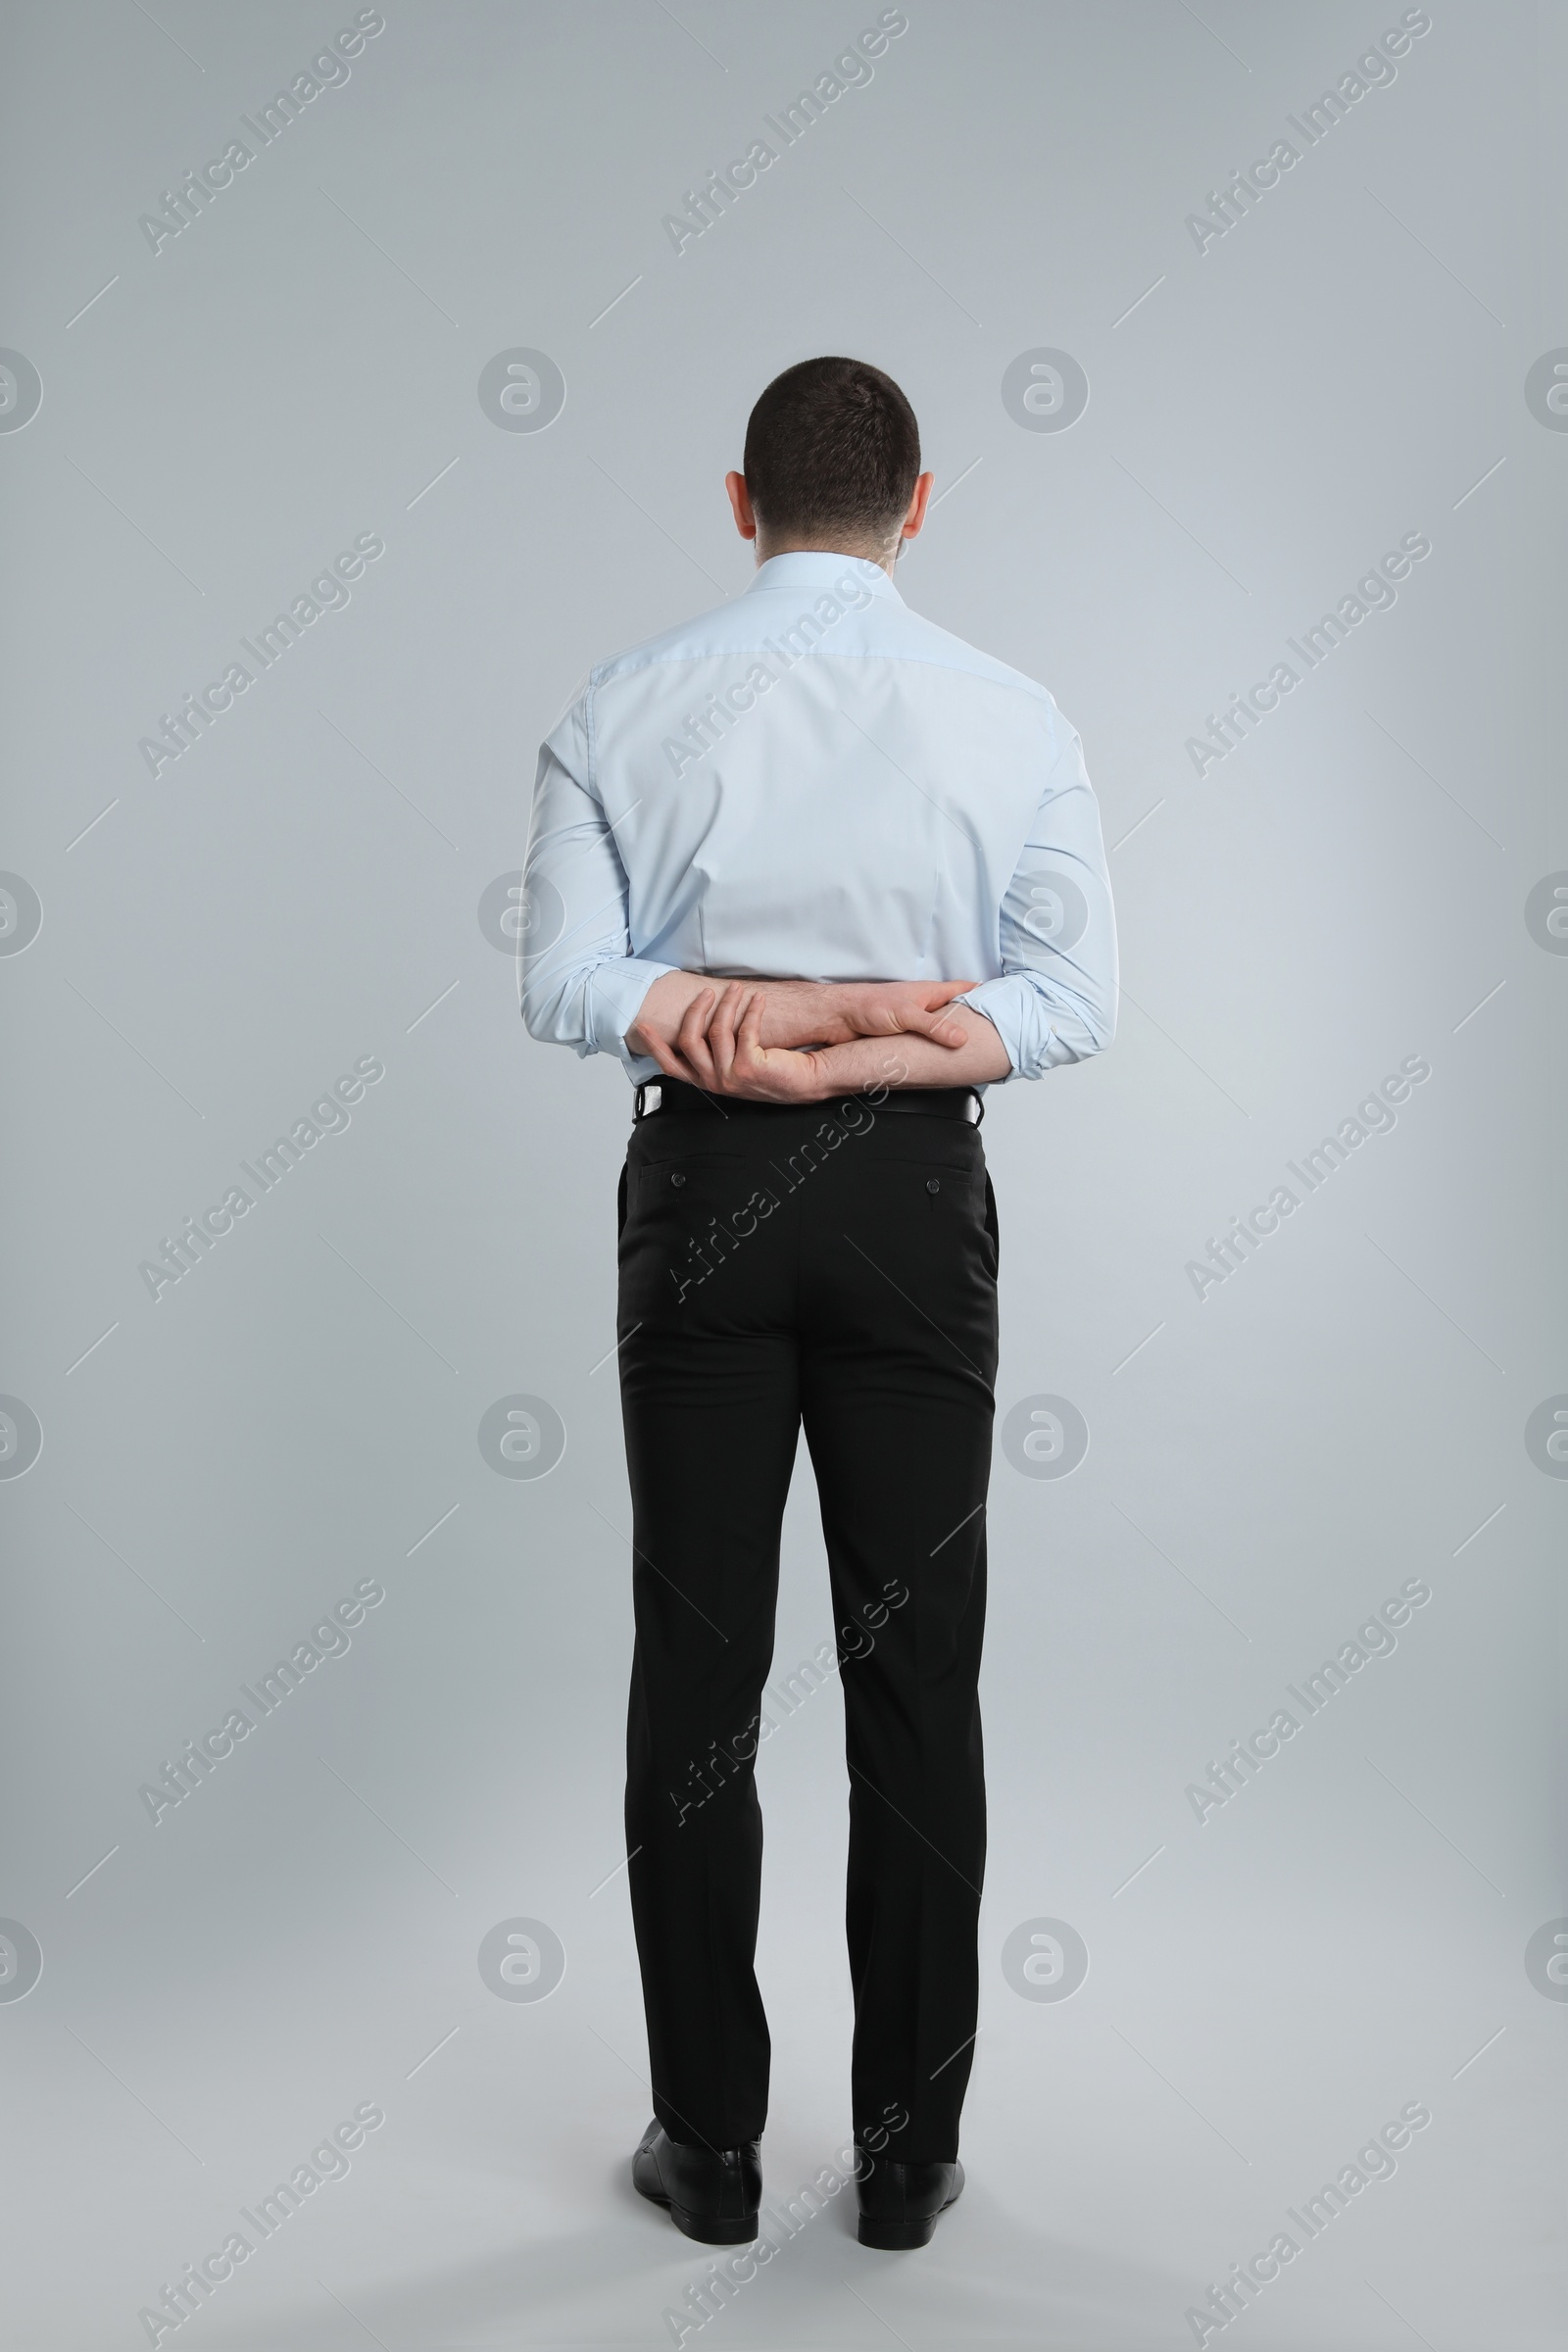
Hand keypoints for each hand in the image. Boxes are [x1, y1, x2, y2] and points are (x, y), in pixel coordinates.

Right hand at [643, 982, 834, 1101]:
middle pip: (688, 1041)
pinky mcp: (749, 1067)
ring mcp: (730, 1077)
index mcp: (707, 1081)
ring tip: (736, 990)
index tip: (644, 1026)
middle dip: (696, 1010)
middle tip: (708, 993)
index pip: (671, 1065)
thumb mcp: (733, 1061)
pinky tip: (758, 1001)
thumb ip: (713, 1050)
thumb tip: (698, 1018)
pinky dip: (752, 1010)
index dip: (655, 1046)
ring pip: (716, 1031)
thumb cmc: (770, 1068)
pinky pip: (744, 1029)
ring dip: (727, 1003)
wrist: (803, 1082)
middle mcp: (715, 1081)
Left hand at [799, 978, 979, 1049]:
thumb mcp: (907, 1015)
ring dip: (954, 1036)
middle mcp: (923, 1005)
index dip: (981, 992)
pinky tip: (941, 1058)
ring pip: (941, 1028)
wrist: (839, 1017)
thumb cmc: (867, 1005)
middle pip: (955, 1011)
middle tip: (994, 1030)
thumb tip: (961, 1038)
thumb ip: (934, 1027)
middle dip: (973, 1018)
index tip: (1002, 999)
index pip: (962, 989)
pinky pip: (926, 1041)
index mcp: (928, 993)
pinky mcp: (903, 1035)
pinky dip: (936, 1048)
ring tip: (974, 1048)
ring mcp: (914, 1020)